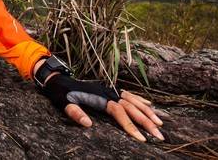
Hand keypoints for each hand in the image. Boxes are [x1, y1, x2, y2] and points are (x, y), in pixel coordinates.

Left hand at [42, 74, 163, 141]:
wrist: (57, 79)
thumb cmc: (60, 93)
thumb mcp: (64, 103)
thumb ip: (75, 113)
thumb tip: (88, 124)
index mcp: (99, 97)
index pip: (120, 113)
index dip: (131, 126)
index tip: (142, 139)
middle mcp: (108, 92)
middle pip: (131, 107)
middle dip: (147, 121)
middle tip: (160, 135)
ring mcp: (109, 89)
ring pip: (133, 100)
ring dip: (147, 111)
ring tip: (160, 123)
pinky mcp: (108, 89)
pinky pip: (128, 94)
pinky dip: (140, 99)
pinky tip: (150, 105)